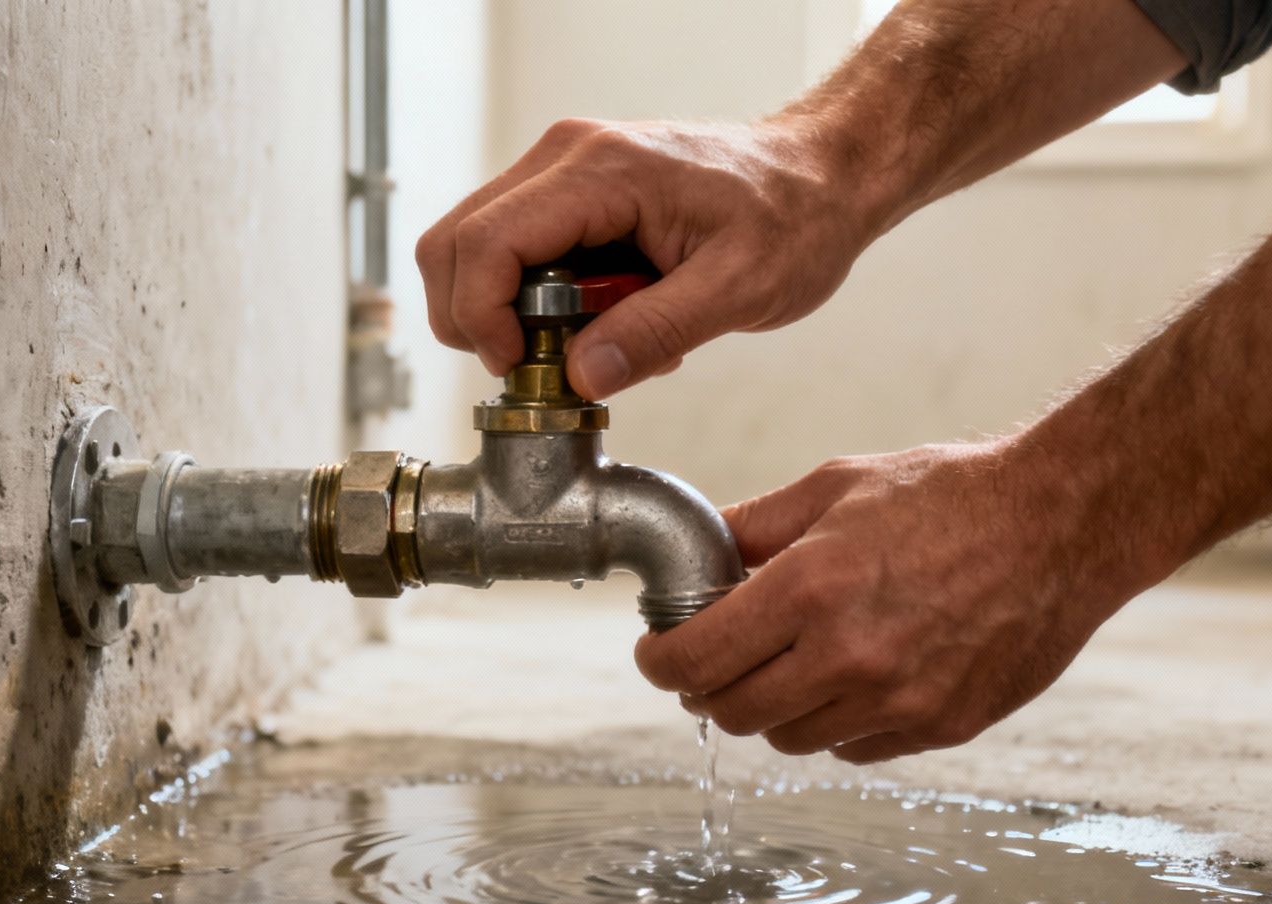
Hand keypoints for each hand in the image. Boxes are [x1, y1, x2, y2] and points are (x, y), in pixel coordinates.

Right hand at [415, 116, 875, 396]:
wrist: (819, 180)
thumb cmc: (793, 219)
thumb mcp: (740, 289)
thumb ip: (656, 331)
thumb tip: (582, 377)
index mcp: (600, 171)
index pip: (483, 244)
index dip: (480, 319)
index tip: (520, 370)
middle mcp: (565, 157)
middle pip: (452, 244)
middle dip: (477, 322)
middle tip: (543, 370)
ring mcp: (562, 172)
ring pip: (473, 251)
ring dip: (510, 315)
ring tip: (591, 342)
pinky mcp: (570, 194)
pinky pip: (515, 255)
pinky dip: (537, 303)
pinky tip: (604, 320)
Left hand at [633, 440, 1143, 762]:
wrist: (1063, 525)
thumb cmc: (952, 495)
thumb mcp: (837, 486)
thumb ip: (755, 526)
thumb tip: (696, 550)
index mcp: (810, 589)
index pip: (695, 659)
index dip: (661, 662)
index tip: (658, 652)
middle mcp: (848, 656)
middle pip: (733, 712)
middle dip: (707, 689)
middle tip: (712, 661)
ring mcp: (897, 700)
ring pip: (790, 739)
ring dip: (772, 708)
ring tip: (787, 664)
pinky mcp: (939, 726)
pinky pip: (853, 747)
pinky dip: (835, 722)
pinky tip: (850, 678)